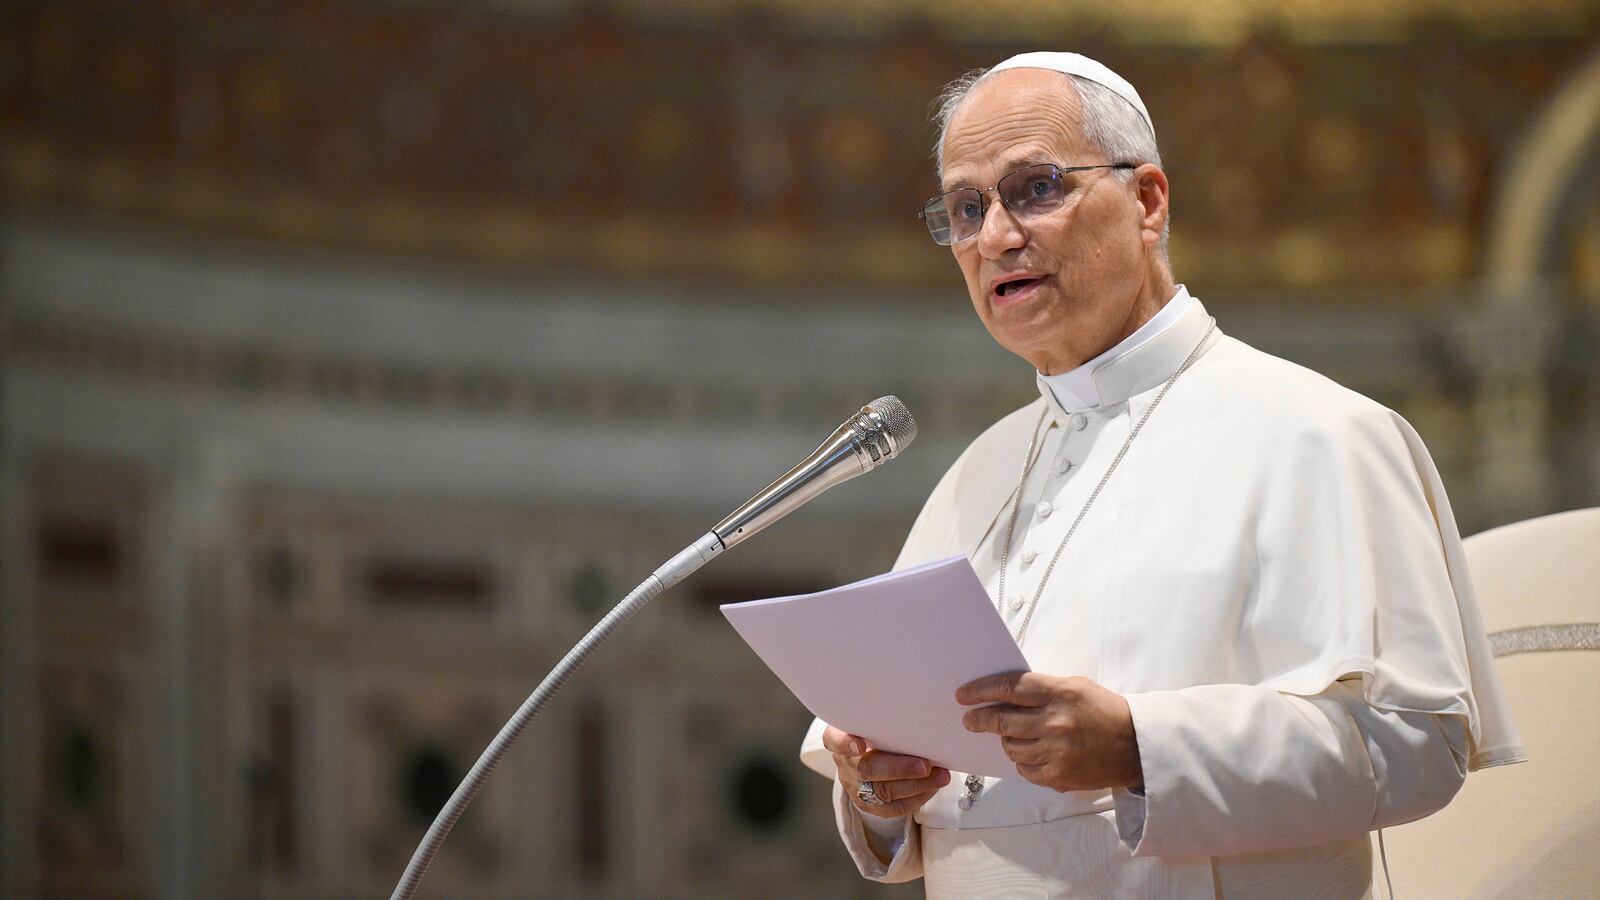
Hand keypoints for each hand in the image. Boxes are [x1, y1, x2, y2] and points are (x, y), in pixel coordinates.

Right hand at [822, 725, 949, 817]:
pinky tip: (933, 786)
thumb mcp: (872, 717)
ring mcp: (856, 787)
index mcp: (839, 737)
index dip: (845, 744)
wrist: (868, 753)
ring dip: (916, 785)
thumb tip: (919, 702)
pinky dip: (917, 797)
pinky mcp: (871, 805)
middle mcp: (845, 764)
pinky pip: (894, 807)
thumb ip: (885, 714)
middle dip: (898, 769)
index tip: (860, 745)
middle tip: (925, 765)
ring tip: (940, 776)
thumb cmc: (875, 729)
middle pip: (866, 770)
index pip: (834, 740)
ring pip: (883, 792)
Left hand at [957, 672, 1143, 792]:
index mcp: (1060, 693)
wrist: (1135, 747)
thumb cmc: (1104, 711)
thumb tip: (1003, 693)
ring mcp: (1056, 752)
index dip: (981, 690)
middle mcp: (1055, 723)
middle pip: (1002, 720)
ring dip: (1006, 740)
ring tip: (1012, 735)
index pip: (1009, 688)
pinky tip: (1031, 752)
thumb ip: (1042, 688)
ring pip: (1011, 746)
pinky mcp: (1058, 776)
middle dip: (980, 719)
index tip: (963, 695)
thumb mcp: (1076, 686)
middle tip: (969, 720)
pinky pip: (1023, 768)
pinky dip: (1021, 760)